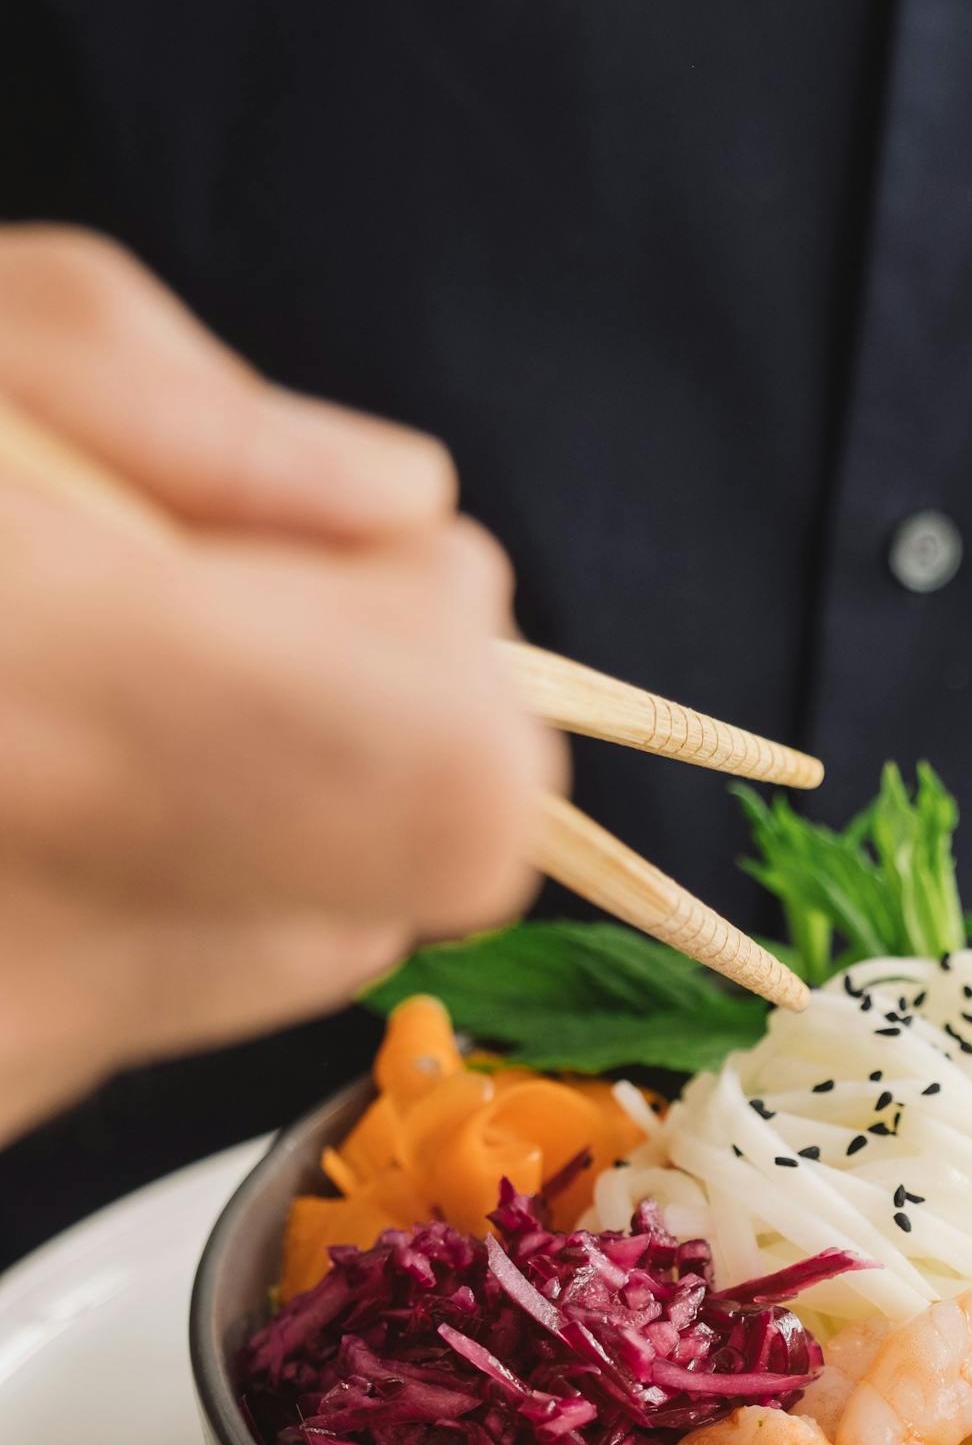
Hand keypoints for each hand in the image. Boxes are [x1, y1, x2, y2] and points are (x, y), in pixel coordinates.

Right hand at [0, 228, 556, 1143]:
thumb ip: (183, 410)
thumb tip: (390, 504)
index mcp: (47, 698)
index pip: (454, 785)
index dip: (452, 665)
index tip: (365, 574)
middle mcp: (40, 914)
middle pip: (415, 879)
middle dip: (379, 726)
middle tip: (223, 615)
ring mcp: (11, 1033)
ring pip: (309, 946)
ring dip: (277, 811)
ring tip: (104, 696)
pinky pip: (175, 992)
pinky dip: (160, 888)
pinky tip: (33, 792)